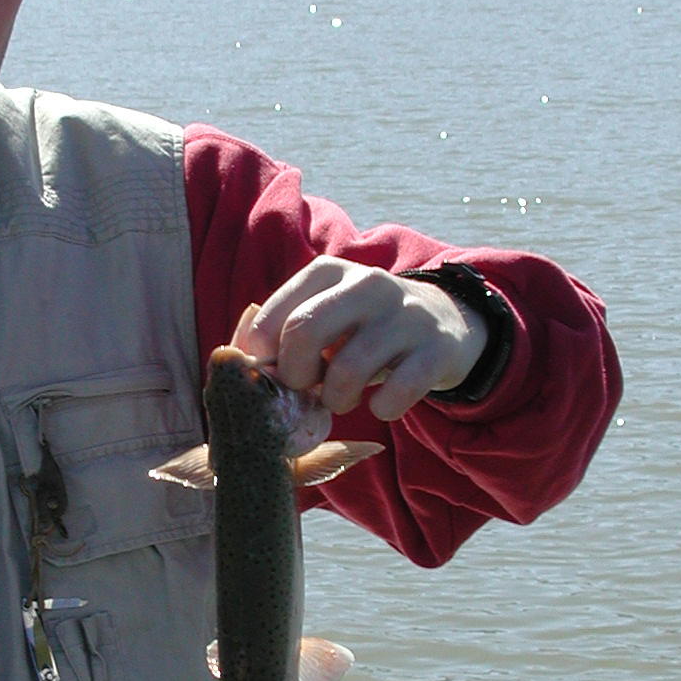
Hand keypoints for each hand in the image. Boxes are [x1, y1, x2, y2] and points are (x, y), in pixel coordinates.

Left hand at [237, 259, 487, 421]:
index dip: (263, 359)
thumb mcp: (324, 314)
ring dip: (338, 400)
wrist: (443, 324)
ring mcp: (405, 315)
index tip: (273, 376)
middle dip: (296, 375)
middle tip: (307, 388)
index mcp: (327, 271)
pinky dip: (382, 409)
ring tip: (343, 398)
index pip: (272, 317)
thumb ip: (281, 333)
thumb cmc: (362, 328)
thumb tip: (237, 363)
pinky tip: (382, 402)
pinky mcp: (435, 349)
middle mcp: (366, 283)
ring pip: (348, 369)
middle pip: (305, 332)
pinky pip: (396, 394)